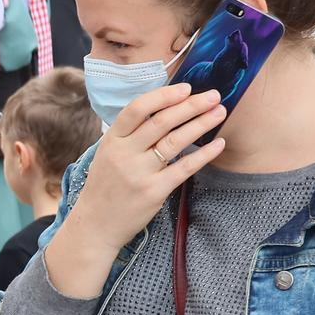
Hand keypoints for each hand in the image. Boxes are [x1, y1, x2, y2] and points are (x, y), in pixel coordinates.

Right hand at [45, 83, 223, 297]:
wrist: (95, 226)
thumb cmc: (105, 188)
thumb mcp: (108, 155)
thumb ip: (130, 135)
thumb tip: (162, 110)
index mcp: (112, 140)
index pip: (137, 108)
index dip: (163, 96)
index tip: (186, 88)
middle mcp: (124, 154)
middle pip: (161, 121)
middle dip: (191, 105)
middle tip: (213, 95)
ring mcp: (139, 173)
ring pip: (175, 141)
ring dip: (201, 124)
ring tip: (219, 112)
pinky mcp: (154, 192)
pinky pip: (184, 168)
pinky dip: (204, 154)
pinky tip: (218, 144)